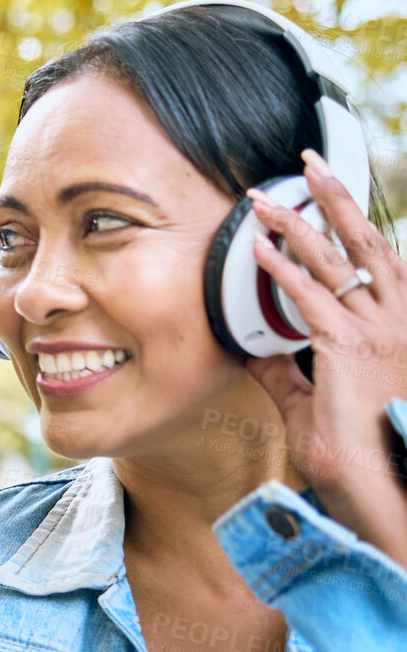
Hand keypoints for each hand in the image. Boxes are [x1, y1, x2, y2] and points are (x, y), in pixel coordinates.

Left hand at [246, 148, 406, 563]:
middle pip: (367, 243)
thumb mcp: (320, 405)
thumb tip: (259, 353)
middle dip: (337, 199)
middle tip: (309, 162)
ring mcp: (381, 332)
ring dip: (300, 223)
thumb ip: (292, 374)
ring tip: (265, 196)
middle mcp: (399, 321)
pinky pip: (312, 299)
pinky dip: (284, 270)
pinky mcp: (353, 350)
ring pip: (338, 261)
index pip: (379, 262)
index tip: (327, 194)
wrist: (390, 489)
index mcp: (400, 327)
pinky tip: (259, 249)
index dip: (354, 225)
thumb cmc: (364, 453)